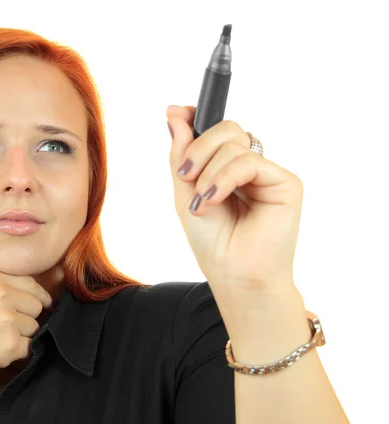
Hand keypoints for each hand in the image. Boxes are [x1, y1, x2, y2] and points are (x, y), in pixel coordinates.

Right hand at [0, 232, 53, 386]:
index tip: (39, 303)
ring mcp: (8, 319)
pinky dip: (16, 352)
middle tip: (3, 325)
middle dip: (25, 316)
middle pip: (36, 305)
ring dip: (21, 335)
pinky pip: (28, 346)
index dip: (35, 296)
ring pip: (33, 326)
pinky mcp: (11, 343)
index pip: (30, 284)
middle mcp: (2, 295)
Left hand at [167, 105, 302, 308]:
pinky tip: (214, 199)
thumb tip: (174, 113)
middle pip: (225, 129)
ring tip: (202, 204)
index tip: (176, 114)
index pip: (215, 131)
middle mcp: (249, 168)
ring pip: (234, 143)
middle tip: (184, 176)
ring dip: (208, 173)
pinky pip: (249, 161)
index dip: (197, 120)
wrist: (233, 275)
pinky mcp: (286, 183)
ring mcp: (268, 174)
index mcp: (227, 169)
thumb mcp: (185, 192)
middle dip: (198, 148)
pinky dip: (224, 178)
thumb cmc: (212, 242)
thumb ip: (181, 154)